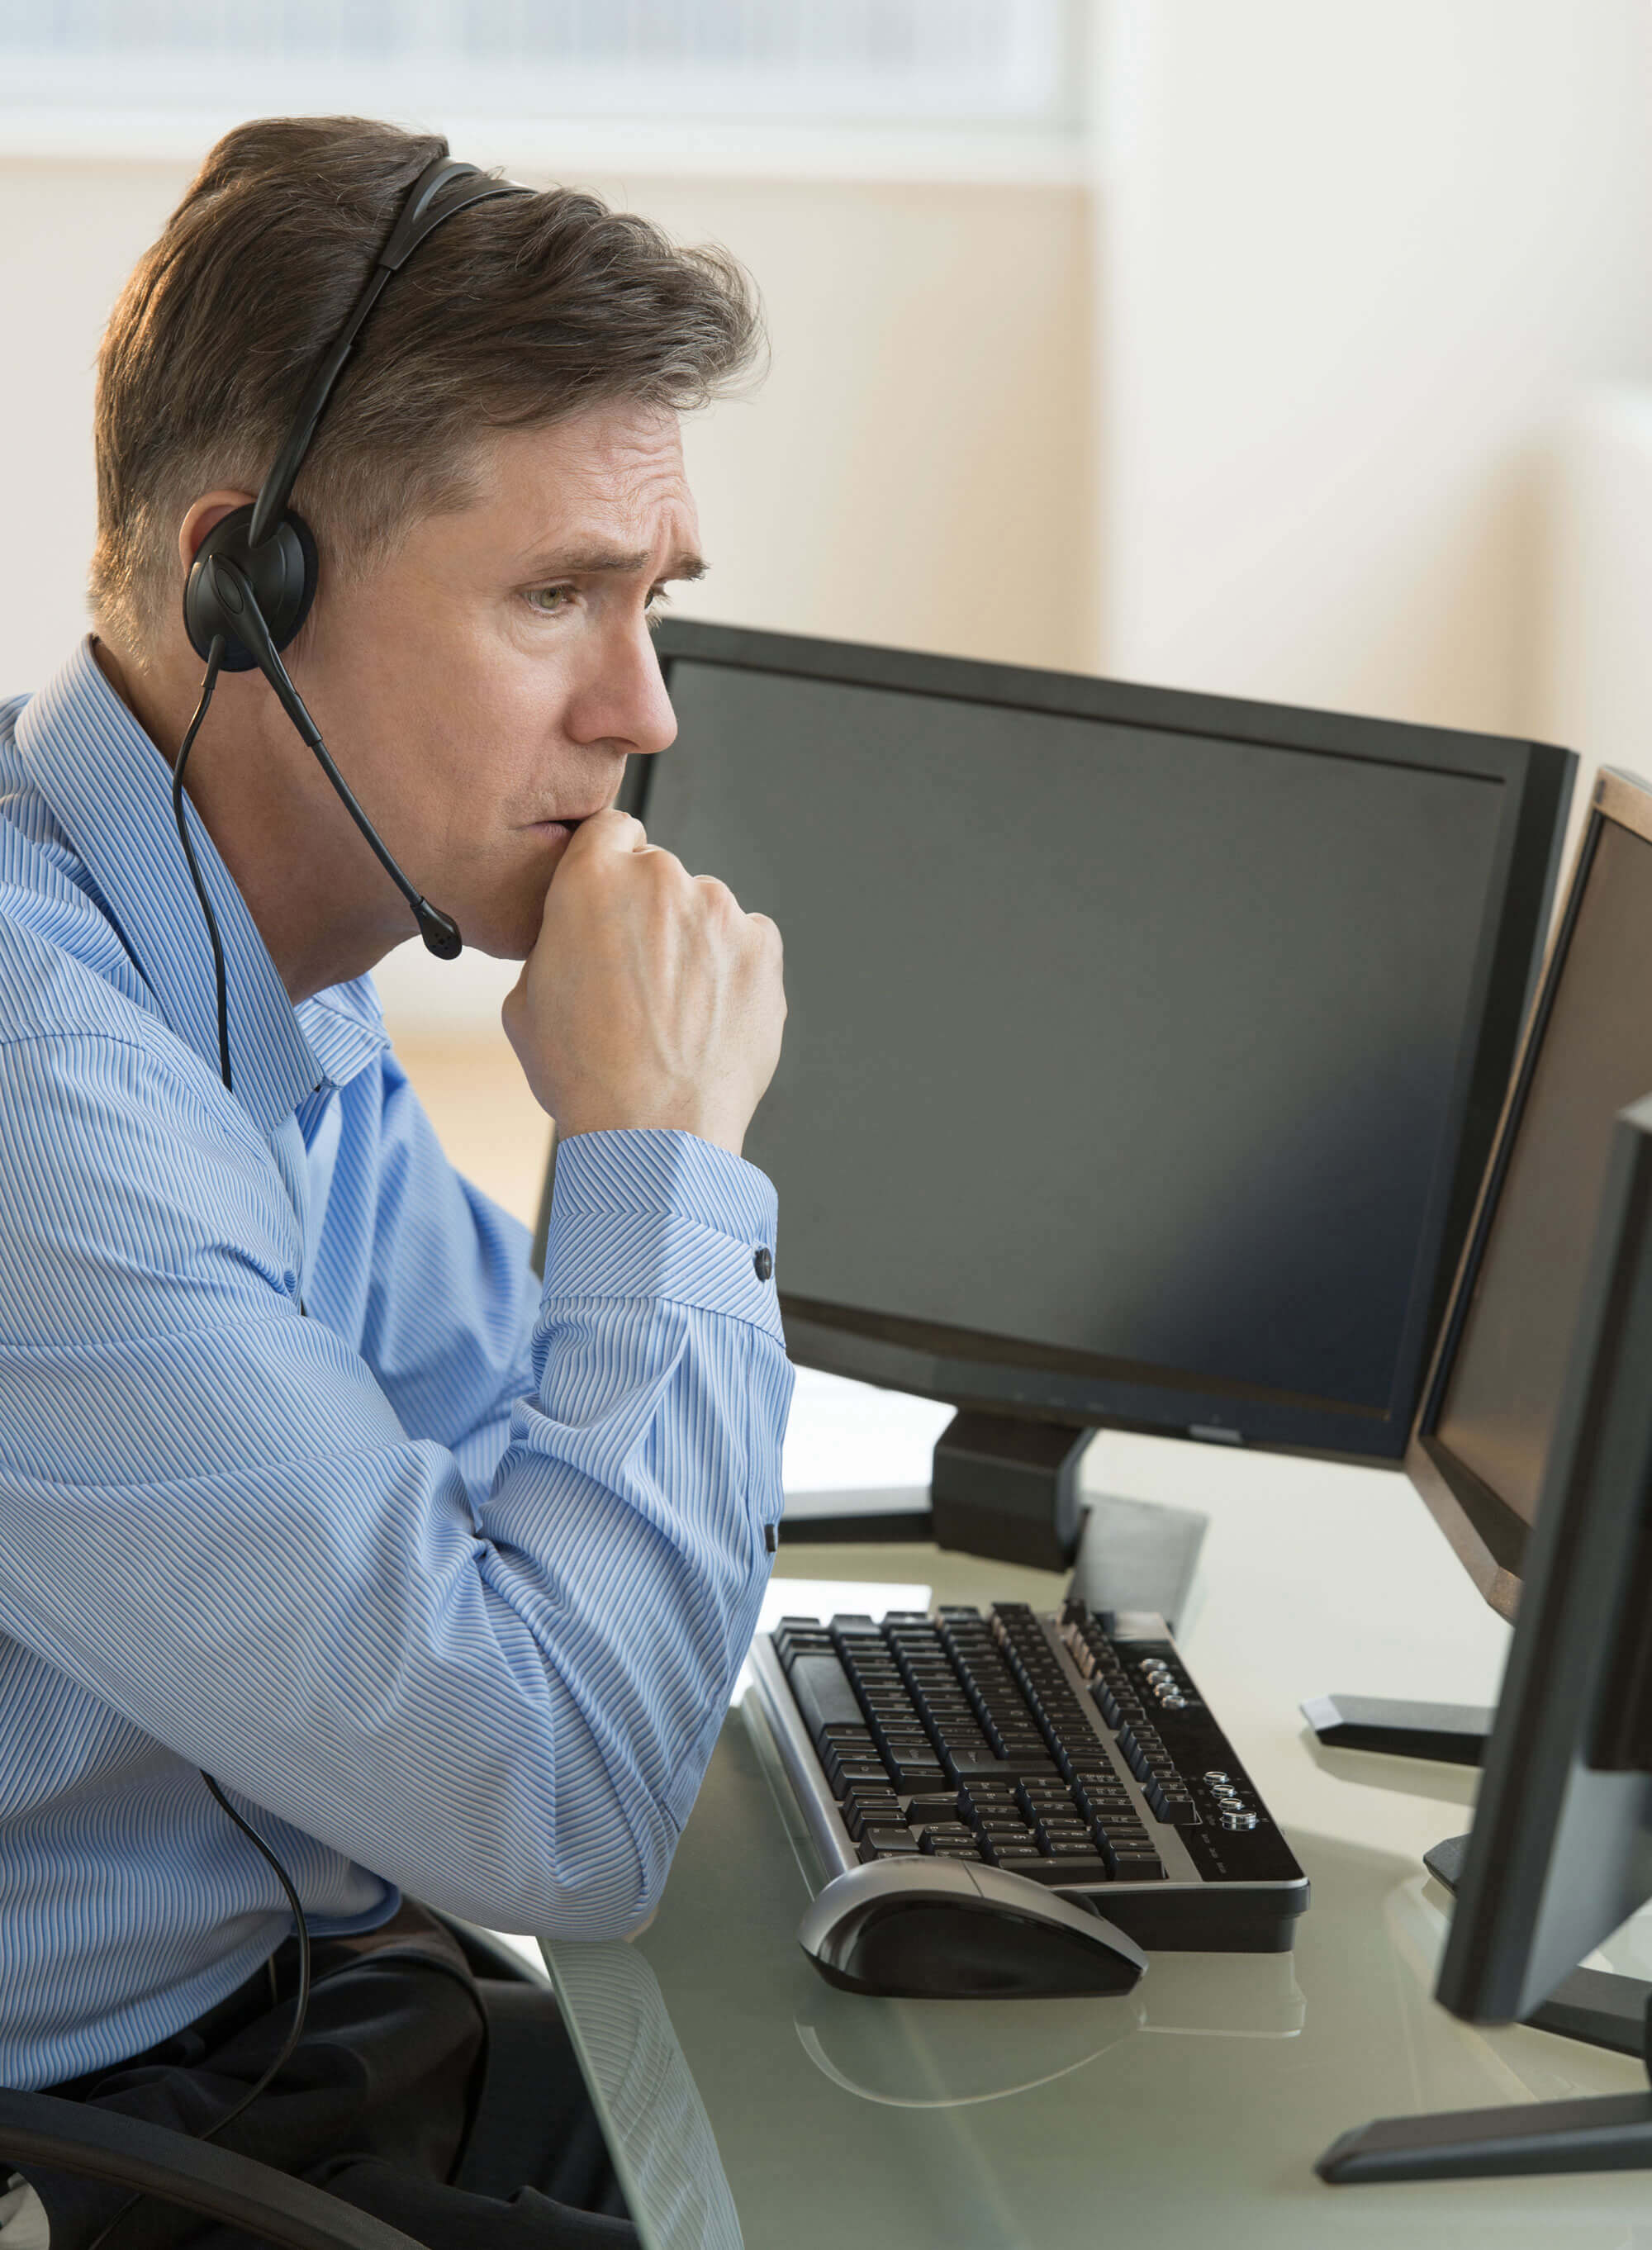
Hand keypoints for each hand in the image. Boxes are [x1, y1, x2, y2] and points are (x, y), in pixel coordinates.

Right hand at [502, 809, 784, 1157]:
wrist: (654, 1132)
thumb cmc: (583, 1074)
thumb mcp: (525, 1000)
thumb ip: (555, 942)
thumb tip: (574, 934)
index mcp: (592, 879)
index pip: (610, 829)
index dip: (609, 864)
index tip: (613, 898)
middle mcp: (662, 879)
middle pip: (659, 874)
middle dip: (650, 914)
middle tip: (637, 979)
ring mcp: (720, 910)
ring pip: (705, 911)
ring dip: (693, 944)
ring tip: (675, 1012)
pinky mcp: (764, 945)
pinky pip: (745, 942)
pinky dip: (731, 971)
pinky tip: (708, 1018)